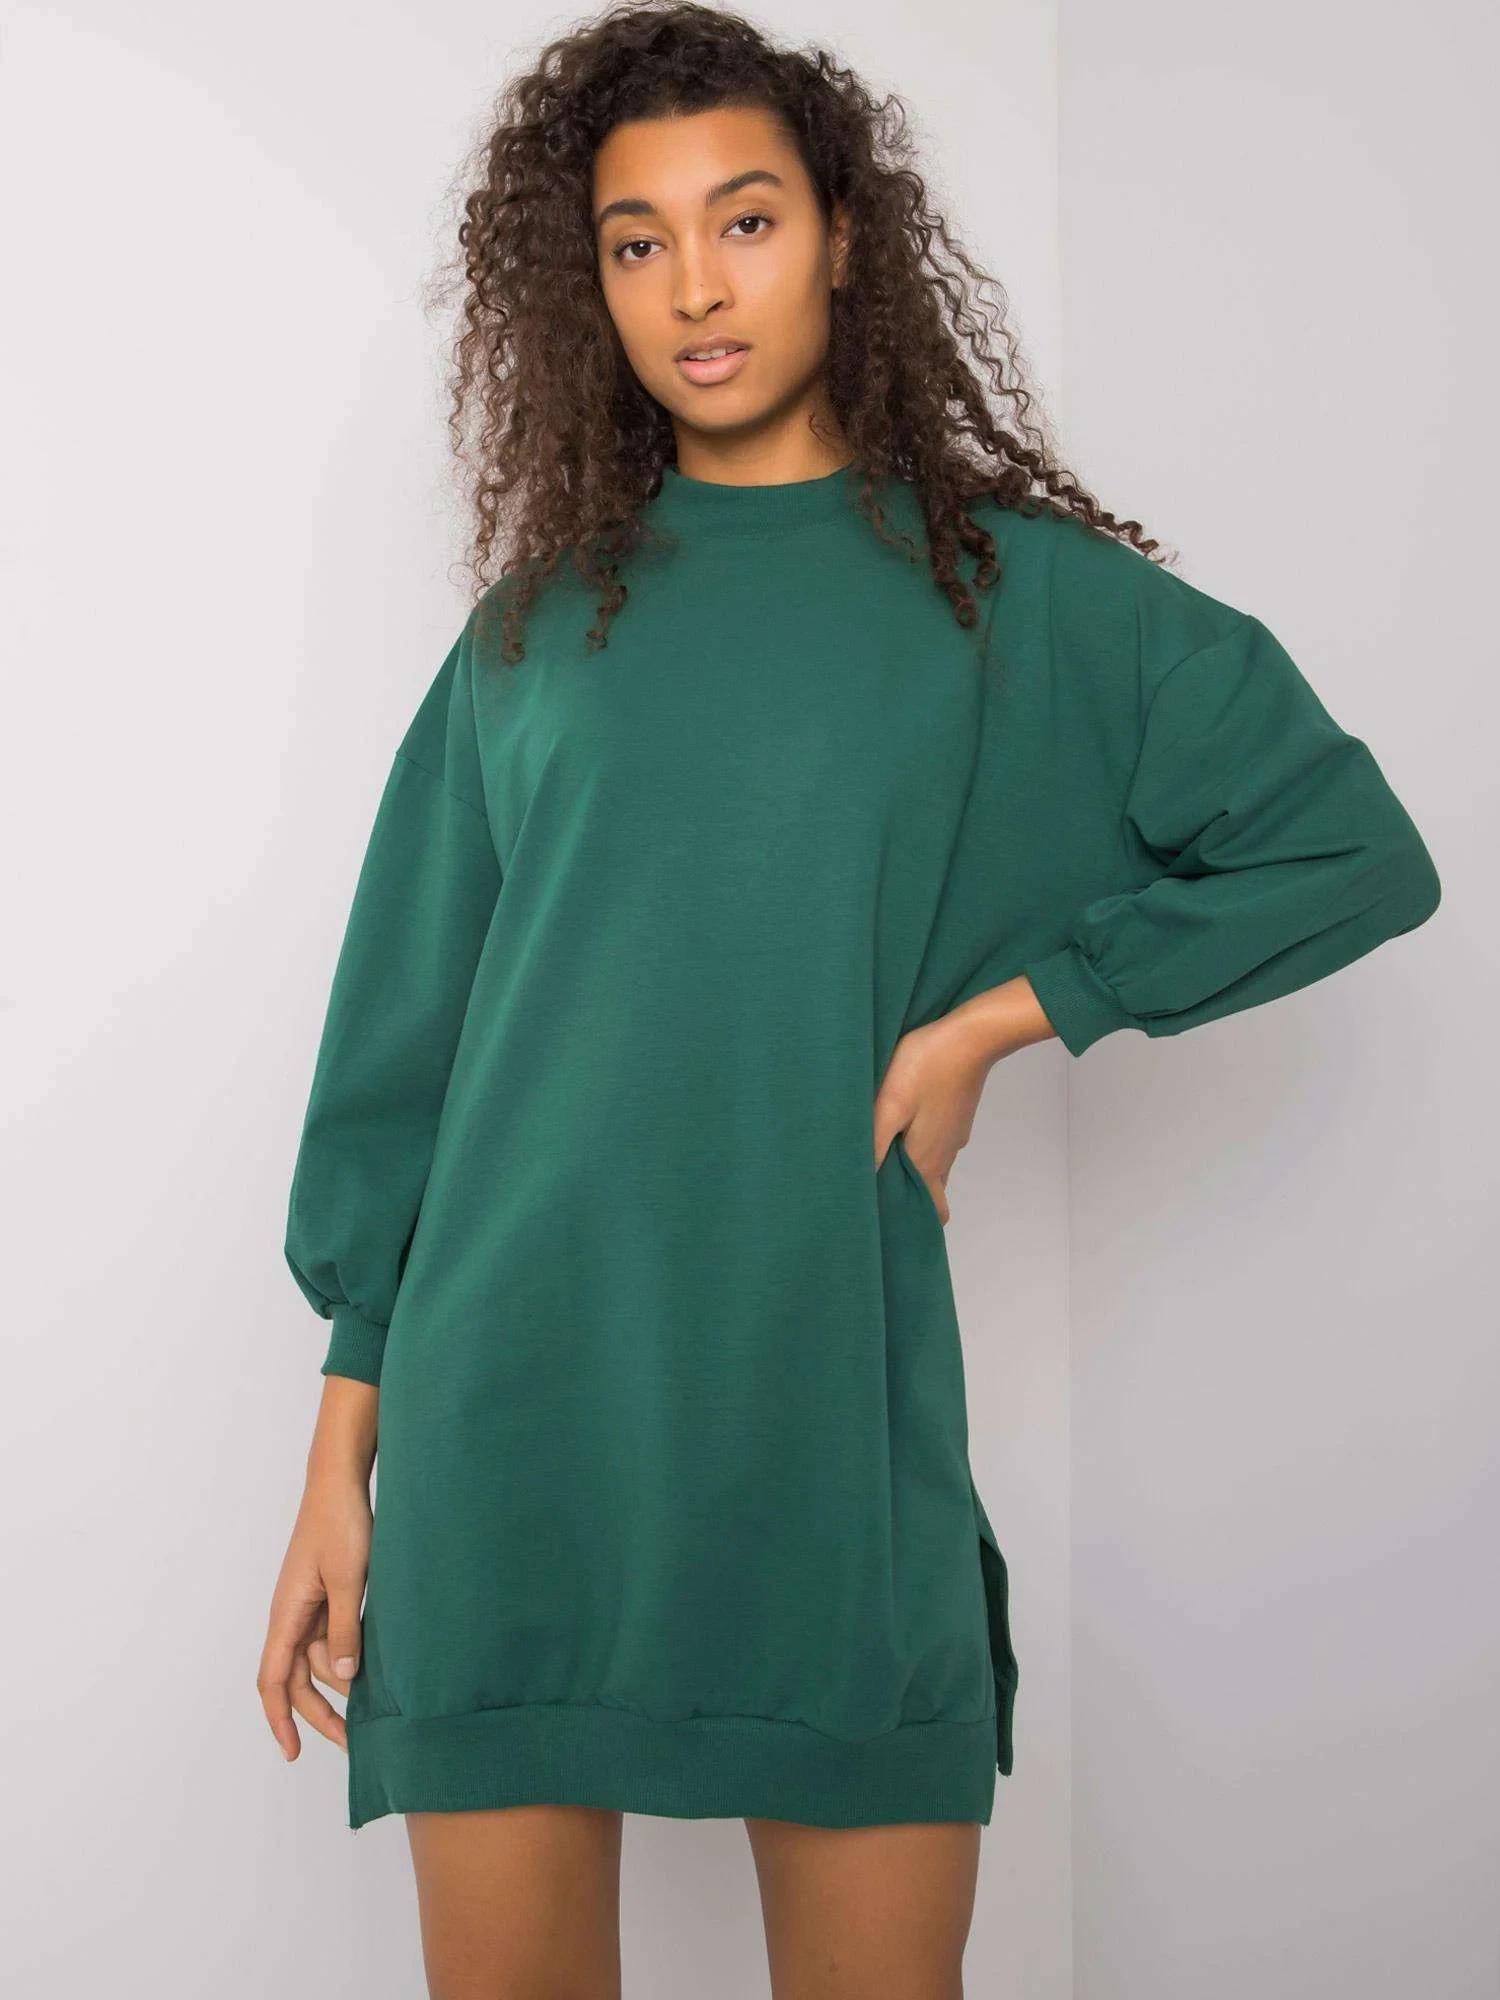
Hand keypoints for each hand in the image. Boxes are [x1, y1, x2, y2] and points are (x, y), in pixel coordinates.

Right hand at [257, 1470, 371, 1761]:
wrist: (341, 1481)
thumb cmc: (340, 1523)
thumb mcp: (347, 1579)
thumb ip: (344, 1629)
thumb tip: (340, 1678)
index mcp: (286, 1614)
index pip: (272, 1680)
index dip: (280, 1719)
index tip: (293, 1753)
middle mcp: (291, 1615)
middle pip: (295, 1678)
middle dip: (318, 1713)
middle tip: (350, 1741)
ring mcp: (308, 1604)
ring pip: (316, 1659)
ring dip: (337, 1684)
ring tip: (370, 1709)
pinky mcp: (326, 1594)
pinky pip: (330, 1636)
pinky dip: (345, 1656)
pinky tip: (369, 1669)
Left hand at [874, 976, 1052, 1222]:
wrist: (971, 1035)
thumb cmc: (927, 1066)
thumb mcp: (890, 1105)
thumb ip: (873, 1145)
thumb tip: (859, 1184)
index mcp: (928, 1161)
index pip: (931, 1212)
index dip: (911, 1220)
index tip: (884, 1216)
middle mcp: (945, 1155)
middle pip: (930, 1191)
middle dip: (905, 1194)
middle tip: (874, 1182)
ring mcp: (952, 1135)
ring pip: (930, 1164)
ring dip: (907, 1165)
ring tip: (877, 1148)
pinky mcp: (954, 1115)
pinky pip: (935, 1141)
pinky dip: (917, 1143)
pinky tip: (899, 1121)